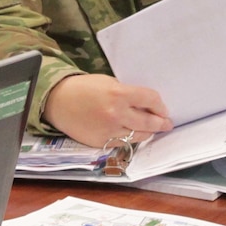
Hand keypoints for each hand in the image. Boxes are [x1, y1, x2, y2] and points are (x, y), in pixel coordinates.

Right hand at [42, 74, 172, 147]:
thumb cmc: (83, 88)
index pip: (151, 100)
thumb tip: (145, 106)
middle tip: (167, 124)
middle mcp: (116, 114)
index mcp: (119, 94)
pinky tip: (134, 135)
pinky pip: (123, 143)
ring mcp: (109, 131)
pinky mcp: (101, 142)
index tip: (163, 109)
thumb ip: (127, 94)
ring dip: (148, 133)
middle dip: (161, 123)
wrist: (58, 101)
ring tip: (152, 130)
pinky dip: (131, 139)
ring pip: (138, 136)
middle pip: (149, 122)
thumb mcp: (108, 82)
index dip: (160, 105)